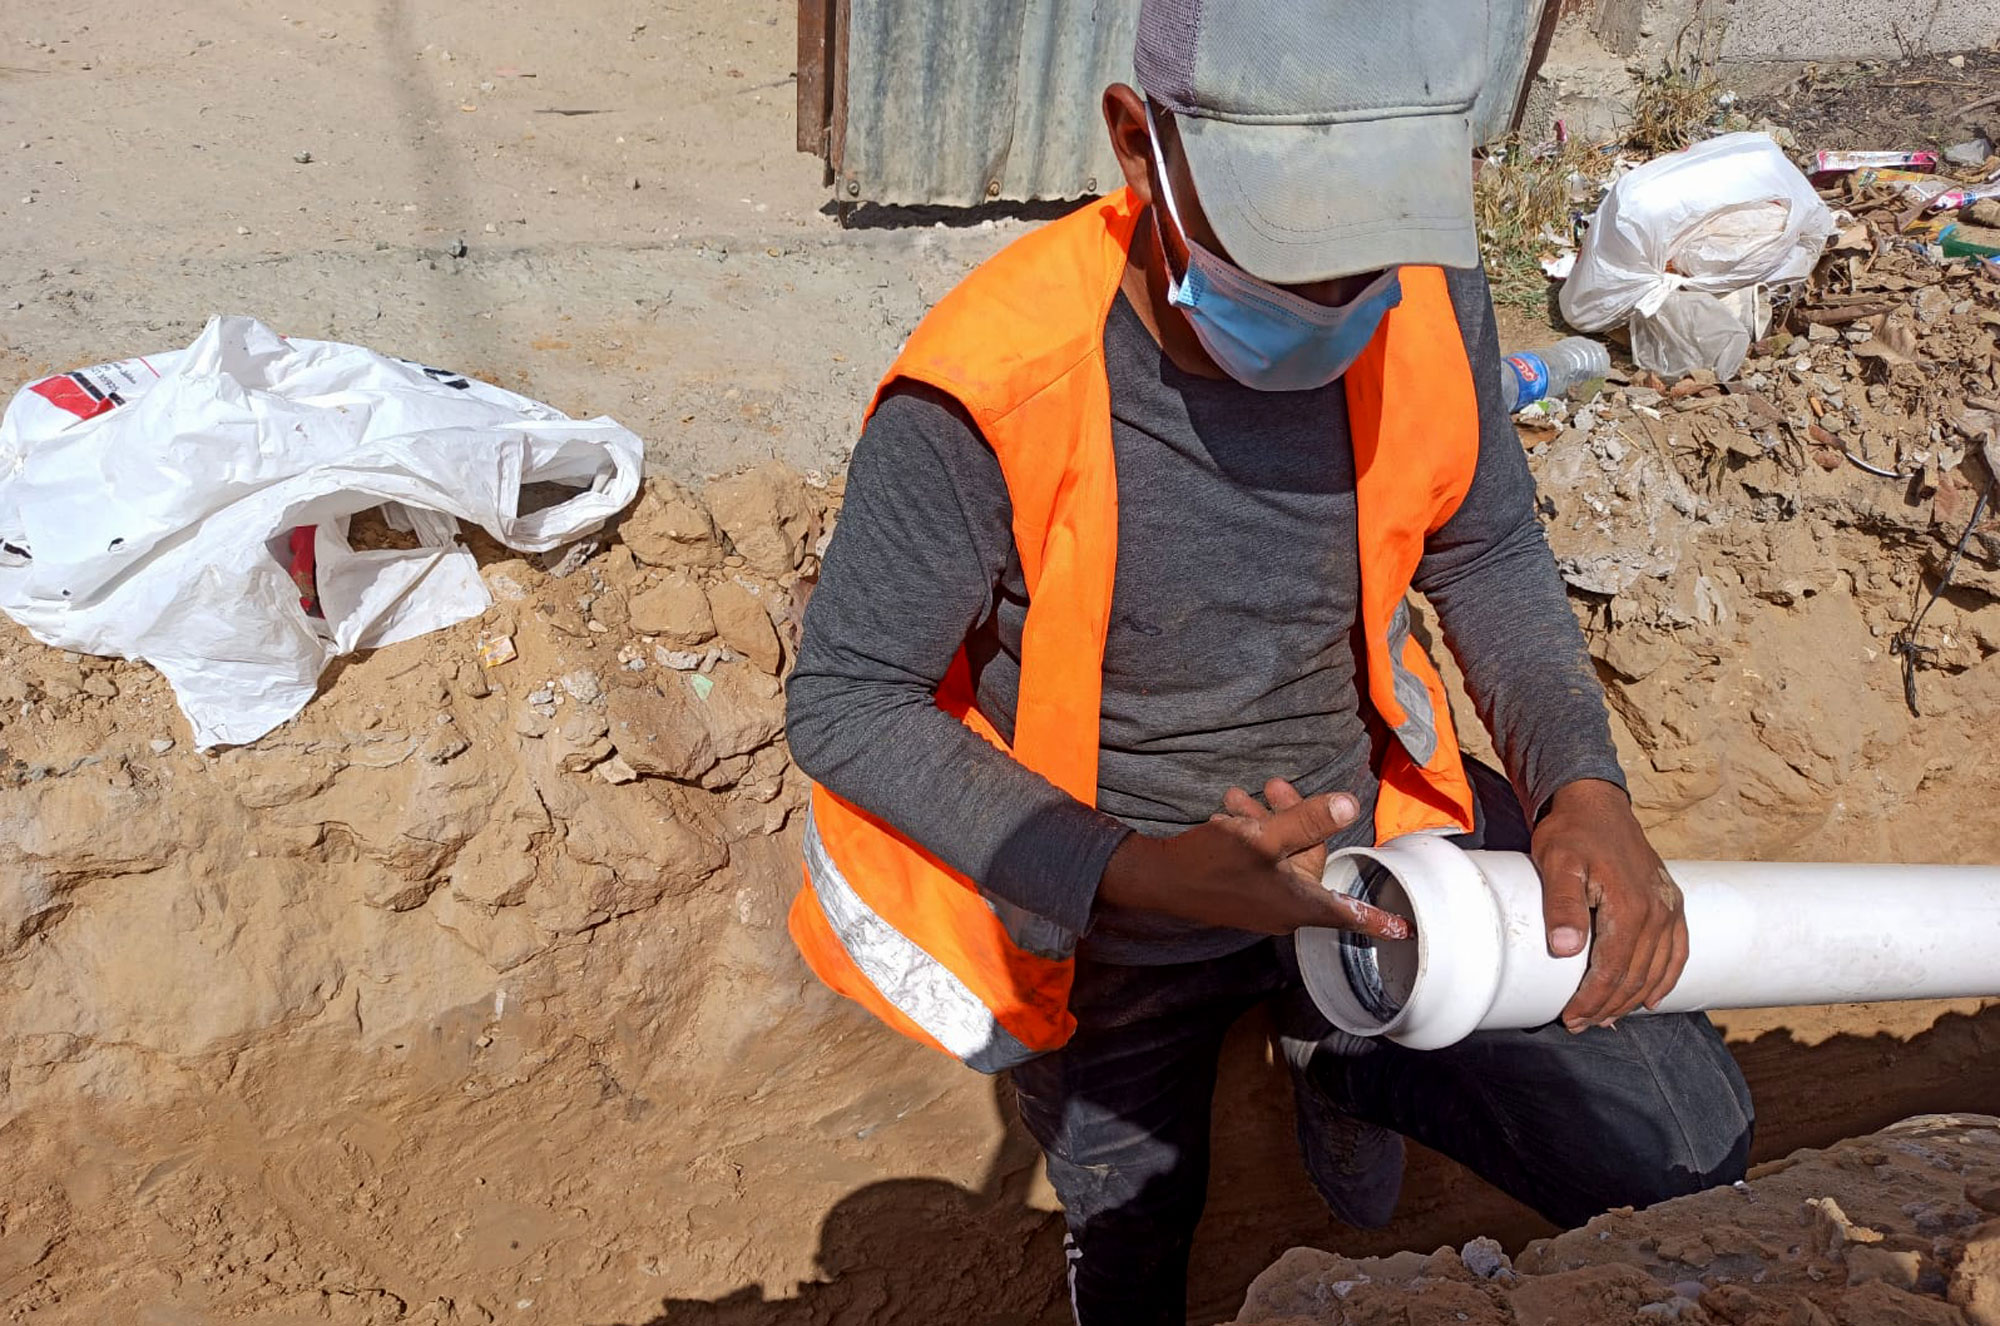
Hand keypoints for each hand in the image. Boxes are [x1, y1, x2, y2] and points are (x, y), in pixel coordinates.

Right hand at [1098, 779, 1409, 938]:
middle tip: (1272, 785)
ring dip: (1267, 818)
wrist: (1158, 879)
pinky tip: (1229, 812)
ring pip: (1282, 853)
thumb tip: (1351, 805)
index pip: (1349, 912)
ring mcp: (1263, 900)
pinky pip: (1261, 858)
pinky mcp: (1242, 890)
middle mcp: (1286, 907)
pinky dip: (1251, 832)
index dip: (1379, 919)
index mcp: (1300, 902)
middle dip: (1296, 817)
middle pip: (1310, 859)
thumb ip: (1309, 821)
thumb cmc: (1213, 862)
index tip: (1407, 931)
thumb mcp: (1264, 836)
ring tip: (1240, 795)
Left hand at [1533, 779, 1687, 1031]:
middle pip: (1636, 976)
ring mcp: (1669, 908)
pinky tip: (1651, 997)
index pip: (1613, 970)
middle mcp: (1658, 912)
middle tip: (1581, 1024)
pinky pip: (1677, 951)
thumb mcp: (1557, 863)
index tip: (1571, 1018)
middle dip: (1609, 1006)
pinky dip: (1665, 979)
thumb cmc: (1571, 833)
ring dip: (1633, 999)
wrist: (1596, 803)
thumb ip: (1562, 905)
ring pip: (1657, 969)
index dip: (1592, 1000)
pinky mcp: (1671, 903)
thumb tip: (1565, 949)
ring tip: (1606, 1018)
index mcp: (1631, 907)